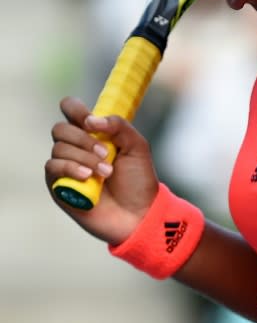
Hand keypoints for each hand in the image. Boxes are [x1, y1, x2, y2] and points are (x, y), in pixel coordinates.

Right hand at [45, 97, 158, 245]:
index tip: (90, 120)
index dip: (75, 109)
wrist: (138, 213)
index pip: (71, 109)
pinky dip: (70, 168)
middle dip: (83, 138)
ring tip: (106, 171)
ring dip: (84, 157)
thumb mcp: (136, 146)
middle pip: (60, 129)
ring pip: (58, 148)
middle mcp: (76, 147)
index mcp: (93, 133)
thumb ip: (118, 126)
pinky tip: (87, 176)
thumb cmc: (138, 179)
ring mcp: (65, 167)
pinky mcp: (59, 187)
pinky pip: (52, 168)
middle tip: (106, 152)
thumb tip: (92, 121)